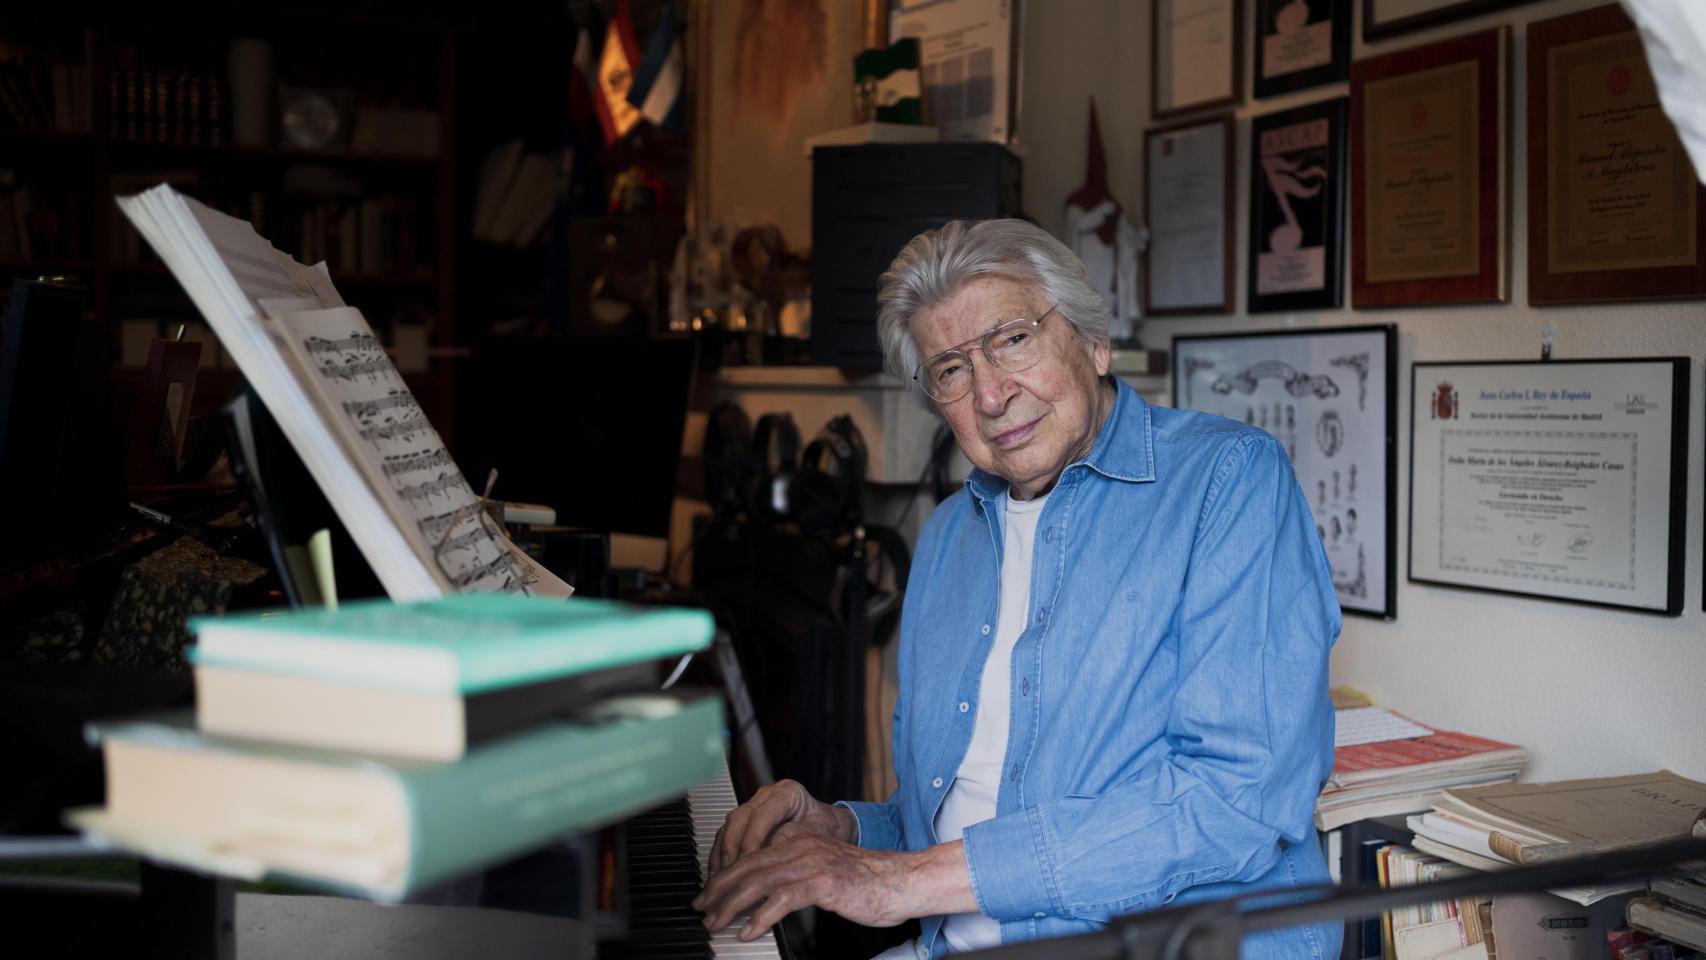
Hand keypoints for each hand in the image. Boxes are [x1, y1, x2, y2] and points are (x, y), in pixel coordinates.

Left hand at [694, 833, 954, 939]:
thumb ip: (797, 878)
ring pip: (759, 882)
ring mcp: (811, 863)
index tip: (708, 894)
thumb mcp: (825, 874)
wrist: (901, 881)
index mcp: (800, 842)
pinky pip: (782, 900)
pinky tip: (749, 931)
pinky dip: (761, 917)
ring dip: (732, 905)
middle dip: (719, 890)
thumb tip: (768, 897)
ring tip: (717, 923)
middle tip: (702, 909)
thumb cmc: (867, 883)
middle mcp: (802, 847)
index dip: (725, 876)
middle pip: (749, 867)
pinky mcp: (822, 882)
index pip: (752, 857)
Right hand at [707, 779, 855, 877]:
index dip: (751, 841)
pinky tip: (720, 877)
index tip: (747, 864)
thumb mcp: (816, 834)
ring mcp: (753, 807)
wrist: (830, 829)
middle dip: (731, 850)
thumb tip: (767, 854)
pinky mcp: (745, 823)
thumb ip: (792, 840)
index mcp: (786, 793)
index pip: (761, 816)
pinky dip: (721, 857)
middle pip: (738, 820)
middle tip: (729, 876)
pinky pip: (726, 837)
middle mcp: (766, 796)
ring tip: (720, 881)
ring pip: (728, 828)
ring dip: (721, 856)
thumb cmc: (826, 830)